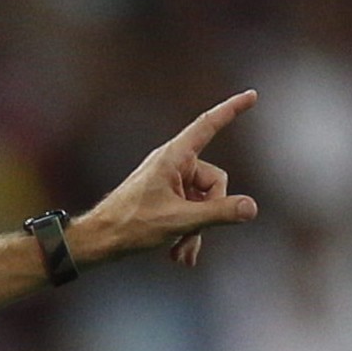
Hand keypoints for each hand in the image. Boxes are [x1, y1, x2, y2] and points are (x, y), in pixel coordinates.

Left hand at [73, 90, 259, 269]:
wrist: (99, 240)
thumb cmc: (131, 224)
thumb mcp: (180, 220)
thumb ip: (218, 213)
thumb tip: (250, 208)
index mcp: (174, 157)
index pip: (208, 125)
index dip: (232, 110)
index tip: (252, 95)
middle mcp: (174, 164)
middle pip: (214, 182)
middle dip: (209, 213)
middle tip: (189, 234)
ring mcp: (170, 182)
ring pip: (203, 202)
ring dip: (196, 230)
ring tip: (180, 252)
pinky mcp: (166, 198)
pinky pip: (190, 211)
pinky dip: (187, 232)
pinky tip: (179, 256)